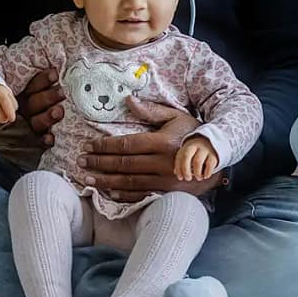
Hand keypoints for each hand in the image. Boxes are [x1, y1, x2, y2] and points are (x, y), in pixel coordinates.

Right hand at [17, 69, 64, 145]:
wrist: (28, 126)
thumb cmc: (45, 100)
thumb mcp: (42, 88)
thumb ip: (51, 79)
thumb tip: (62, 71)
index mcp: (26, 94)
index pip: (33, 86)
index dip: (43, 80)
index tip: (55, 74)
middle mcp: (26, 109)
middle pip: (34, 103)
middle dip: (48, 97)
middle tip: (62, 92)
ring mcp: (29, 124)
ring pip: (36, 121)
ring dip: (47, 117)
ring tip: (58, 112)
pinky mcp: (35, 139)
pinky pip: (37, 141)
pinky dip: (43, 140)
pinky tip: (49, 139)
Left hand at [78, 97, 219, 202]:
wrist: (216, 161)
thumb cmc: (194, 135)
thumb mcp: (176, 117)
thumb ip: (152, 110)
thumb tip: (128, 100)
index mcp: (163, 142)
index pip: (127, 144)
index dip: (105, 145)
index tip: (89, 145)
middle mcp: (162, 163)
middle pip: (124, 164)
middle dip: (99, 163)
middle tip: (80, 162)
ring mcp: (164, 182)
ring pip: (128, 182)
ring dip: (105, 181)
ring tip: (86, 178)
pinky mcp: (166, 194)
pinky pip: (140, 196)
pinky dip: (121, 195)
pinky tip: (107, 193)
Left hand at [175, 135, 218, 180]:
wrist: (212, 142)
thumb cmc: (197, 151)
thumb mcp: (188, 153)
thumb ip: (182, 162)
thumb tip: (176, 172)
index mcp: (187, 146)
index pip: (180, 157)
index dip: (179, 168)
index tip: (180, 177)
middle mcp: (195, 146)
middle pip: (186, 157)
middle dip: (185, 170)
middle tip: (187, 179)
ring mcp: (205, 149)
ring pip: (197, 161)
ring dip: (196, 173)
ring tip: (198, 178)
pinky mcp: (213, 155)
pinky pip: (209, 164)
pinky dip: (207, 172)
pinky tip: (205, 176)